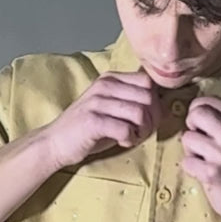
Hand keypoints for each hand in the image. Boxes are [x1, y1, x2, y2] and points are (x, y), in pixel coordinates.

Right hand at [43, 69, 162, 169]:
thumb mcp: (112, 109)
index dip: (154, 103)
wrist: (55, 142)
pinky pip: (126, 128)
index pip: (148, 82)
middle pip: (148, 97)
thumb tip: (164, 106)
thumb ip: (133, 103)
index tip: (146, 119)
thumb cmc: (87, 129)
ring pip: (139, 112)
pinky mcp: (93, 120)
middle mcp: (104, 85)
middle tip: (141, 132)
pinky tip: (122, 141)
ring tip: (131, 137)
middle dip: (152, 119)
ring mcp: (97, 101)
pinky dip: (129, 138)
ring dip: (142, 130)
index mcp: (110, 79)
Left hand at [179, 97, 220, 221]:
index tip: (200, 125)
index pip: (210, 101)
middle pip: (196, 114)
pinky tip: (203, 175)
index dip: (197, 110)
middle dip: (190, 126)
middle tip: (197, 141)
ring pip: (188, 138)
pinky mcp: (212, 173)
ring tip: (204, 161)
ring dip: (190, 151)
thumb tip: (196, 112)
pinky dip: (191, 169)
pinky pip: (186, 161)